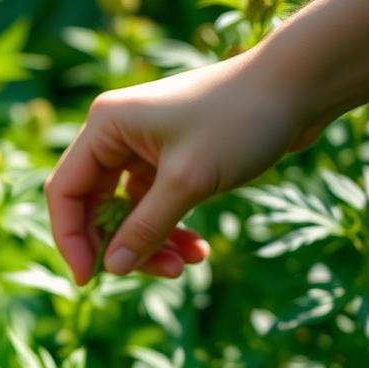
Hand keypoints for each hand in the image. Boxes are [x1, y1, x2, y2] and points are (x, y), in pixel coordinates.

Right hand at [46, 54, 321, 284]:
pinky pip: (156, 206)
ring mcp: (144, 147)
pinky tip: (198, 251)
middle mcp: (117, 135)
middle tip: (160, 274)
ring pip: (129, 212)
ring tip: (186, 265)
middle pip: (96, 207)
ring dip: (152, 243)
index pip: (66, 192)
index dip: (72, 238)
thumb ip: (144, 227)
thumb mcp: (187, 181)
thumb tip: (111, 269)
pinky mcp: (172, 159)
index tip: (91, 279)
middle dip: (123, 245)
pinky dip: (173, 230)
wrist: (302, 87)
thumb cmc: (241, 121)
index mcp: (106, 126)